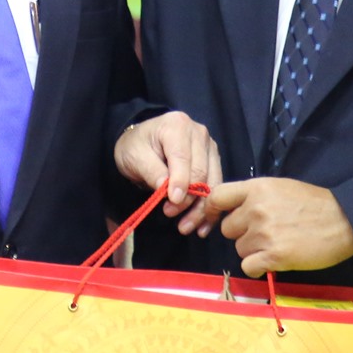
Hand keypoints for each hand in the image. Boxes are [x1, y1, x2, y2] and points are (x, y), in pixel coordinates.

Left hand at [114, 111, 222, 235]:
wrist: (141, 142)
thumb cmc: (136, 147)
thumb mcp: (135, 157)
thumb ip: (153, 172)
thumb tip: (171, 193)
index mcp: (177, 126)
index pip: (183, 158)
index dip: (181, 183)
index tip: (172, 204)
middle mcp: (199, 133)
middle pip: (201, 172)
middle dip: (188, 199)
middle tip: (170, 215)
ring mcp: (209, 146)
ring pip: (213, 182)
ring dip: (201, 209)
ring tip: (185, 227)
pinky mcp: (213, 160)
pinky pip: (216, 187)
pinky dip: (209, 208)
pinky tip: (202, 226)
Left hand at [208, 177, 352, 276]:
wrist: (346, 221)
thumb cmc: (315, 204)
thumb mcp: (281, 188)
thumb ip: (255, 197)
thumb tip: (234, 211)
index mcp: (257, 188)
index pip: (217, 196)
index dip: (211, 210)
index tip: (214, 219)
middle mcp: (256, 209)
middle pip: (227, 229)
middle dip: (242, 234)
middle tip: (266, 234)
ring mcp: (264, 233)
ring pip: (239, 249)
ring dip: (253, 251)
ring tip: (277, 244)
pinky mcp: (273, 256)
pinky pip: (248, 266)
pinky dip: (259, 266)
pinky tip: (274, 260)